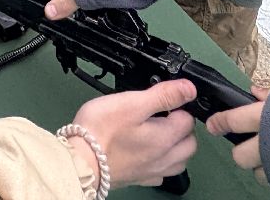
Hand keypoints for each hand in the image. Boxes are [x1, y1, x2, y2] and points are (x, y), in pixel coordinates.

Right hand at [71, 81, 198, 187]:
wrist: (80, 161)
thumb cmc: (101, 130)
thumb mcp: (132, 103)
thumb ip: (163, 95)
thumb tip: (189, 89)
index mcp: (165, 138)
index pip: (188, 120)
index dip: (179, 105)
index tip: (165, 98)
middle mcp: (164, 158)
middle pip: (189, 144)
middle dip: (183, 127)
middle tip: (166, 114)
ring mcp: (151, 171)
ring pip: (179, 161)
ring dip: (178, 147)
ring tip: (161, 133)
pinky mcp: (138, 179)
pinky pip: (161, 173)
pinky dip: (161, 163)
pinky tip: (149, 153)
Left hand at [207, 86, 269, 185]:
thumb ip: (269, 94)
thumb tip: (254, 91)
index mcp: (264, 117)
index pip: (231, 121)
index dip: (219, 123)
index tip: (213, 124)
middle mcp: (266, 143)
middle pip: (239, 155)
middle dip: (241, 150)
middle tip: (246, 142)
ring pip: (255, 170)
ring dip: (258, 163)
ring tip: (265, 153)